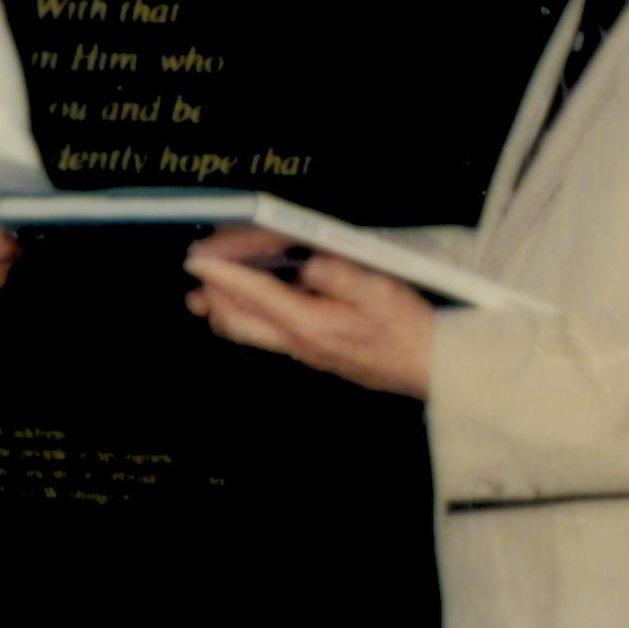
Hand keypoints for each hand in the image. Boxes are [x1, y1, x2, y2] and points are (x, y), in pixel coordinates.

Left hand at [183, 243, 435, 398]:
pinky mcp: (315, 352)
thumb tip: (306, 261)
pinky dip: (248, 318)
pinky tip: (250, 307)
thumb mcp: (378, 290)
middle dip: (211, 295)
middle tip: (196, 274)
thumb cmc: (409, 330)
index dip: (222, 273)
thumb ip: (336, 273)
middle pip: (237, 321)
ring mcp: (306, 351)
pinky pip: (269, 335)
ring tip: (203, 298)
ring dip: (224, 311)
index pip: (254, 294)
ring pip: (249, 334)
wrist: (432, 368)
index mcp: (311, 324)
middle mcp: (300, 342)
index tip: (198, 259)